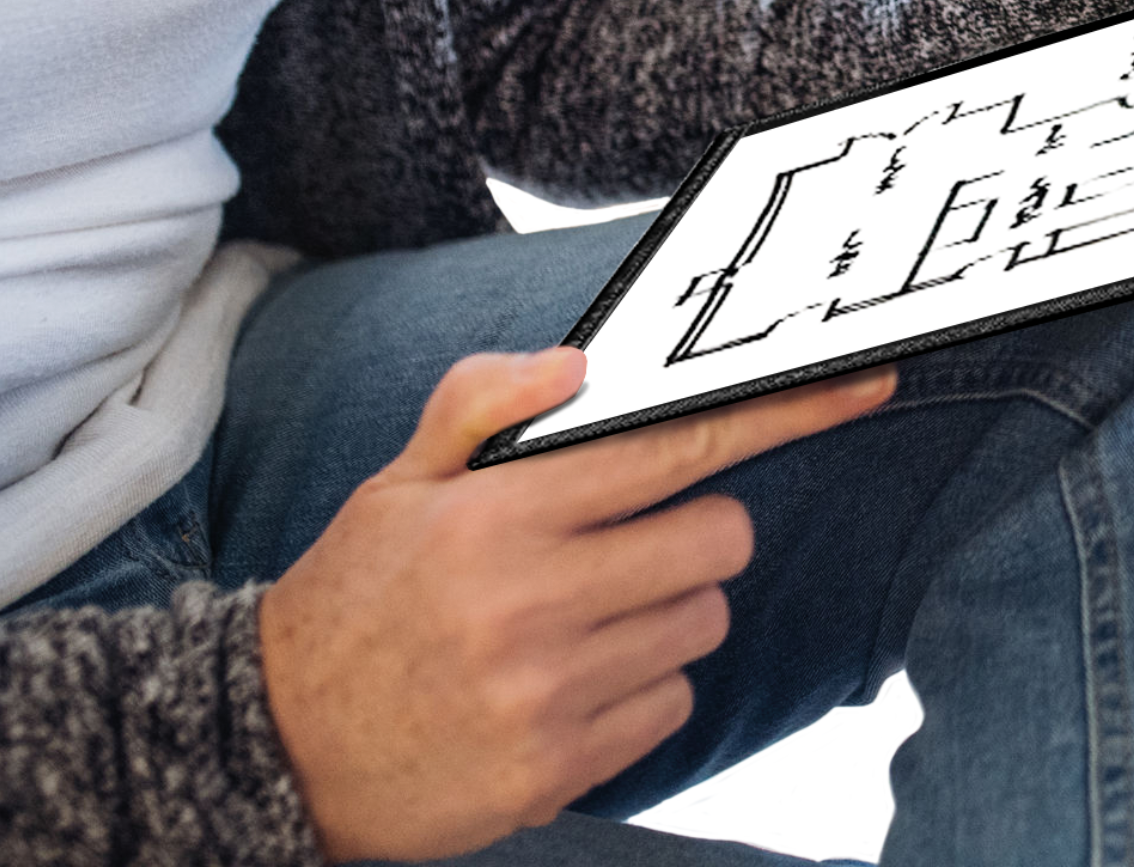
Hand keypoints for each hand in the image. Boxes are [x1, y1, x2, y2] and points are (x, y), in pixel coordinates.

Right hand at [258, 351, 896, 862]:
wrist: (275, 747)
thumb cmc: (358, 593)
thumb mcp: (400, 481)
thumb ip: (483, 402)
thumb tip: (581, 363)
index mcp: (498, 515)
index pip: (672, 448)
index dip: (777, 414)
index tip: (858, 387)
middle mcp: (531, 601)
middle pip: (720, 539)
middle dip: (698, 528)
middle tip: (635, 538)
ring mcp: (549, 693)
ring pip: (705, 621)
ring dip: (672, 607)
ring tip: (586, 613)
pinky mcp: (556, 769)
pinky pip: (671, 703)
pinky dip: (643, 685)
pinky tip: (570, 679)